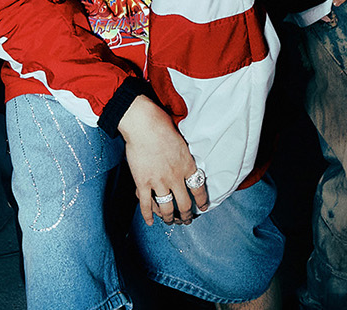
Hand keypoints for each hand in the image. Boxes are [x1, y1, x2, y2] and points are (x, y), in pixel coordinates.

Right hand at [120, 97, 207, 225]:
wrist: (144, 124)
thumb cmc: (162, 127)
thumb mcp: (182, 142)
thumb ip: (184, 158)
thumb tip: (185, 165)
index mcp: (187, 165)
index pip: (199, 189)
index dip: (203, 201)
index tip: (204, 208)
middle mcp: (175, 177)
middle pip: (184, 204)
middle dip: (186, 215)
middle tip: (186, 220)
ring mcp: (158, 182)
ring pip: (166, 209)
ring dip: (169, 218)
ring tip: (170, 222)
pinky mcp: (142, 183)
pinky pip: (146, 205)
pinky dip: (148, 216)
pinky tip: (150, 222)